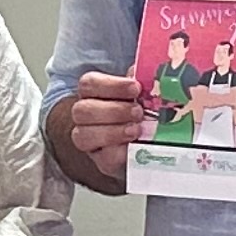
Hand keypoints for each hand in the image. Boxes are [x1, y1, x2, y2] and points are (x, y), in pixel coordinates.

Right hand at [58, 71, 144, 188]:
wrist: (154, 143)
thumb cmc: (144, 112)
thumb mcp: (145, 94)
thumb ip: (144, 83)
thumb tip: (148, 73)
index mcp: (94, 94)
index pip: (89, 84)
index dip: (111, 85)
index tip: (136, 88)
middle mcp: (86, 116)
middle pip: (82, 110)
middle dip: (112, 111)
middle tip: (138, 112)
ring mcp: (90, 141)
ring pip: (83, 136)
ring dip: (113, 132)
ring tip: (137, 130)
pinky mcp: (103, 162)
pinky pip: (104, 158)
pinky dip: (121, 152)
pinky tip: (136, 146)